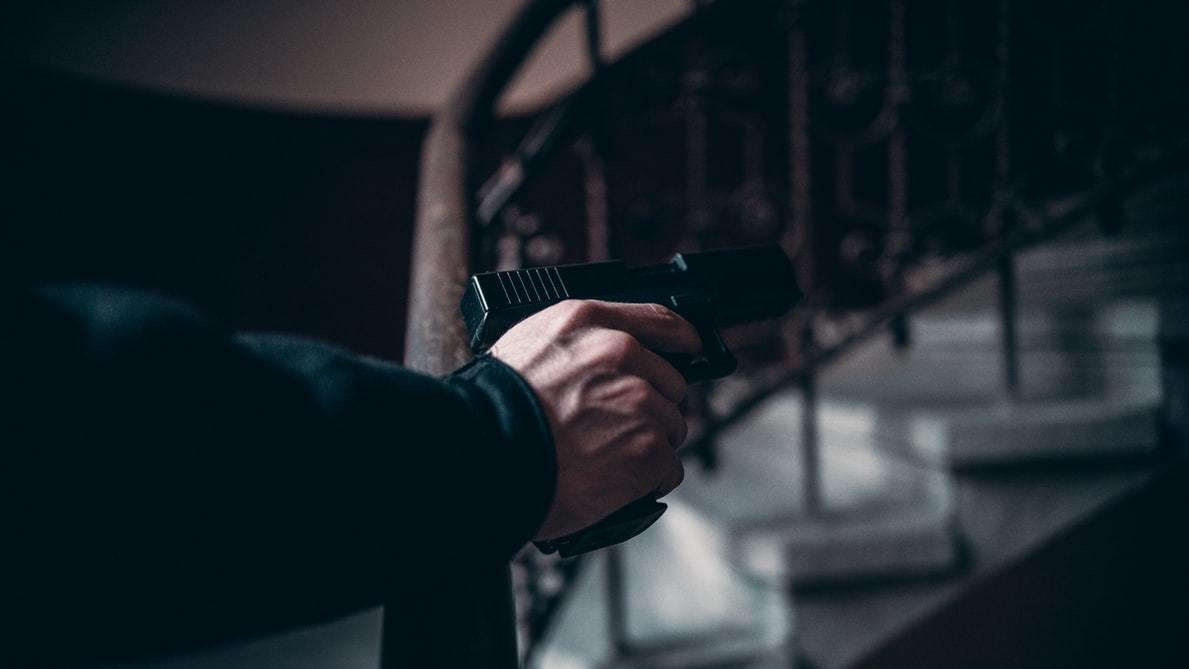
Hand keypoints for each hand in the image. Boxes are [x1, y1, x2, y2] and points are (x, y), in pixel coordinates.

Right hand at [490, 300, 700, 540]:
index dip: (681, 338)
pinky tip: (614, 483)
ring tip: (604, 460)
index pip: (658, 319)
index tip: (690, 348)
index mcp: (588, 322)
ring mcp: (639, 401)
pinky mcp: (649, 448)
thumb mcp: (528, 347)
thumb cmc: (493, 411)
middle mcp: (621, 354)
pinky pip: (669, 469)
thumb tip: (600, 360)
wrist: (485, 456)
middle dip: (651, 408)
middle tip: (614, 431)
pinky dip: (648, 482)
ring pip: (671, 428)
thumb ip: (575, 345)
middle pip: (670, 384)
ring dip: (647, 447)